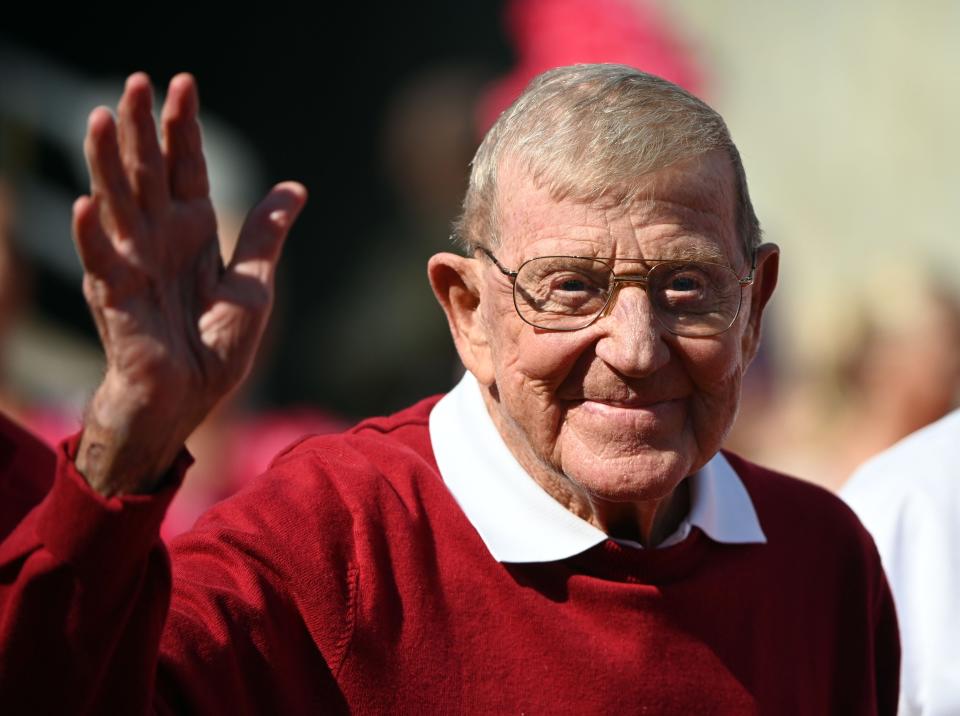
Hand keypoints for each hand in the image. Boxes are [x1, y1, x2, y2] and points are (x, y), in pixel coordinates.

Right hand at [73, 73, 305, 495]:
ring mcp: (132, 264)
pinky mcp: (115, 298)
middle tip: (137, 80)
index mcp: (192, 232)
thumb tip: (295, 186)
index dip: (184, 129)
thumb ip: (265, 234)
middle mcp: (158, 239)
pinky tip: (87, 206)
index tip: (184, 83)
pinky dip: (93, 237)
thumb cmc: (215, 346)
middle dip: (143, 128)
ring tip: (102, 117)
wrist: (190, 399)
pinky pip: (102, 263)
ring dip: (108, 162)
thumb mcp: (253, 284)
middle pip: (148, 173)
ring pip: (118, 203)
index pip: (186, 168)